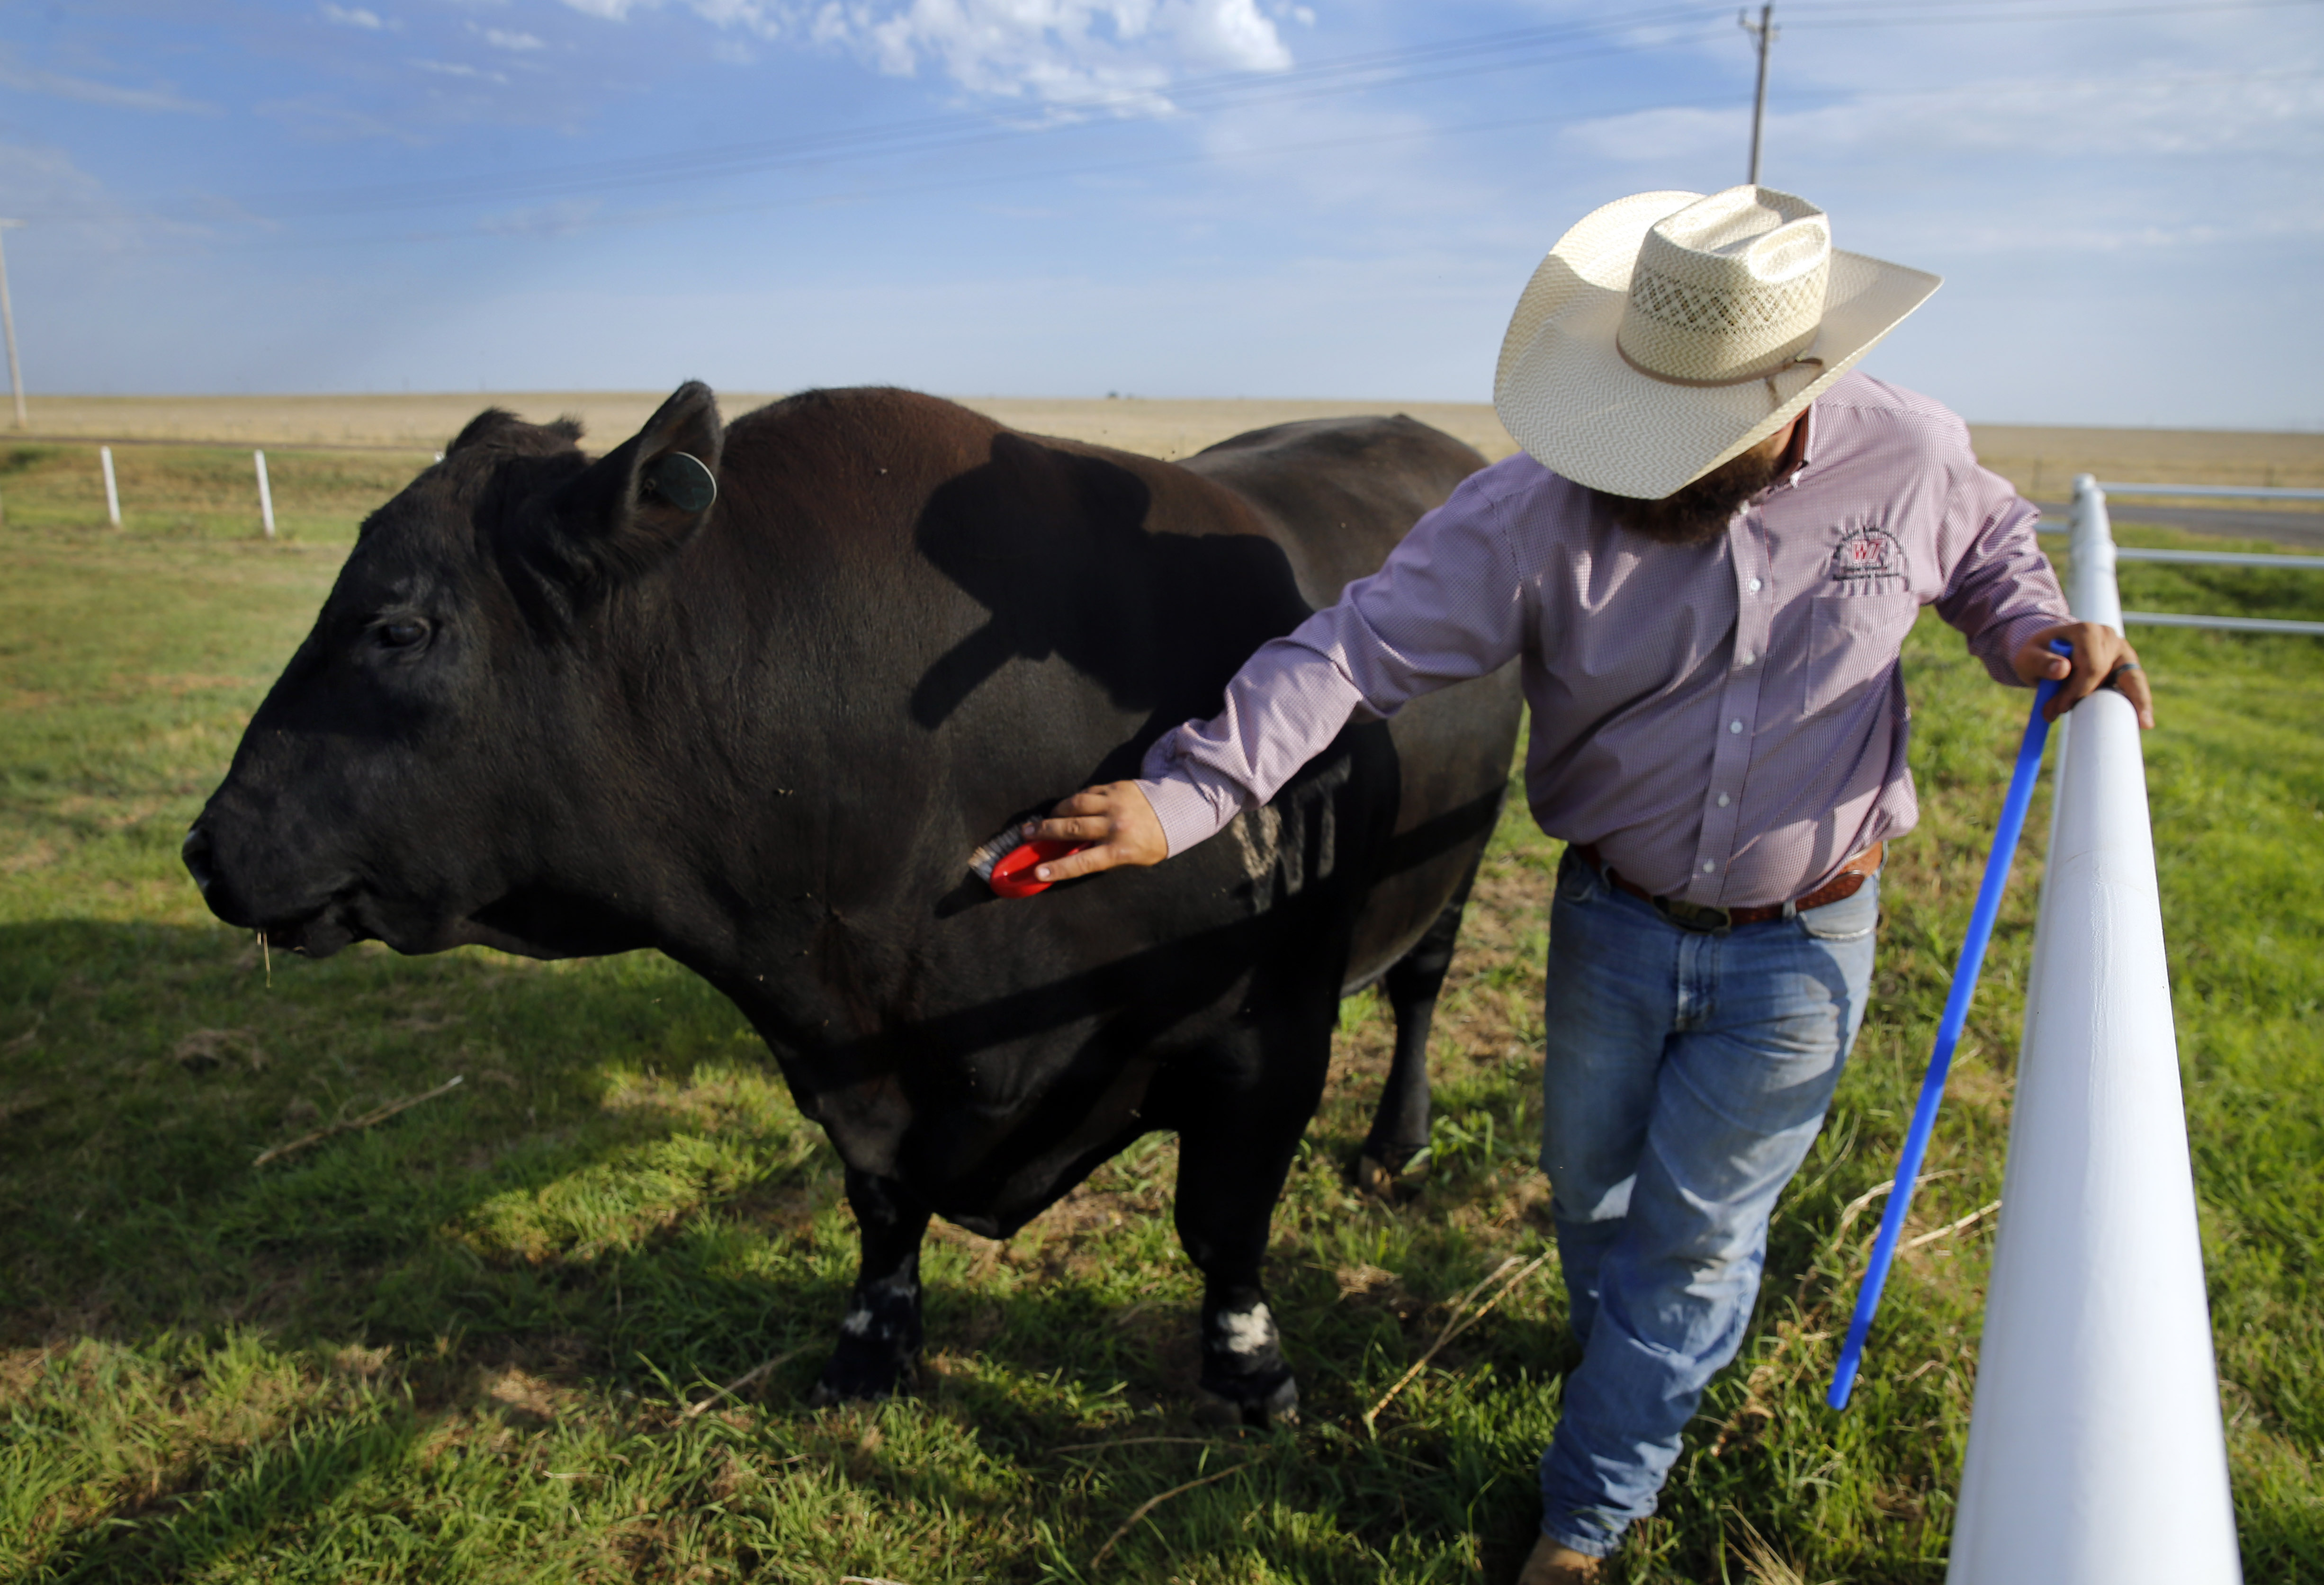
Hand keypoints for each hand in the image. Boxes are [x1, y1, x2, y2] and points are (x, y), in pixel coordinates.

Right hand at [1021, 781, 1168, 882]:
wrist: (1176, 813)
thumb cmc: (1150, 843)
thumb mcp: (1129, 859)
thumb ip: (1101, 856)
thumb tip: (1068, 854)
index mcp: (1120, 850)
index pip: (1083, 863)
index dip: (1058, 869)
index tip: (1037, 871)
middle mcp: (1116, 826)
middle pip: (1072, 828)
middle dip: (1045, 831)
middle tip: (1026, 832)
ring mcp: (1115, 804)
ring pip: (1075, 804)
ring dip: (1056, 811)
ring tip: (1045, 818)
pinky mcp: (1116, 787)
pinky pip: (1087, 792)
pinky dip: (1075, 800)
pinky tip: (1069, 806)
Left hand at [2013, 622, 2153, 728]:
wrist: (2048, 651)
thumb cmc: (2038, 655)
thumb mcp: (2028, 657)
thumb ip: (2041, 662)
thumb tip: (2063, 669)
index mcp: (2087, 631)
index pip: (2091, 667)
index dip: (2077, 691)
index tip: (2060, 708)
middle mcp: (2109, 637)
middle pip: (2106, 675)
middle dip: (2087, 699)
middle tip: (2064, 716)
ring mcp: (2121, 651)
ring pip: (2129, 680)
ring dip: (2116, 704)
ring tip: (2138, 724)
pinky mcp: (2127, 666)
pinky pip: (2135, 685)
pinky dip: (2137, 702)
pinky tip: (2145, 722)